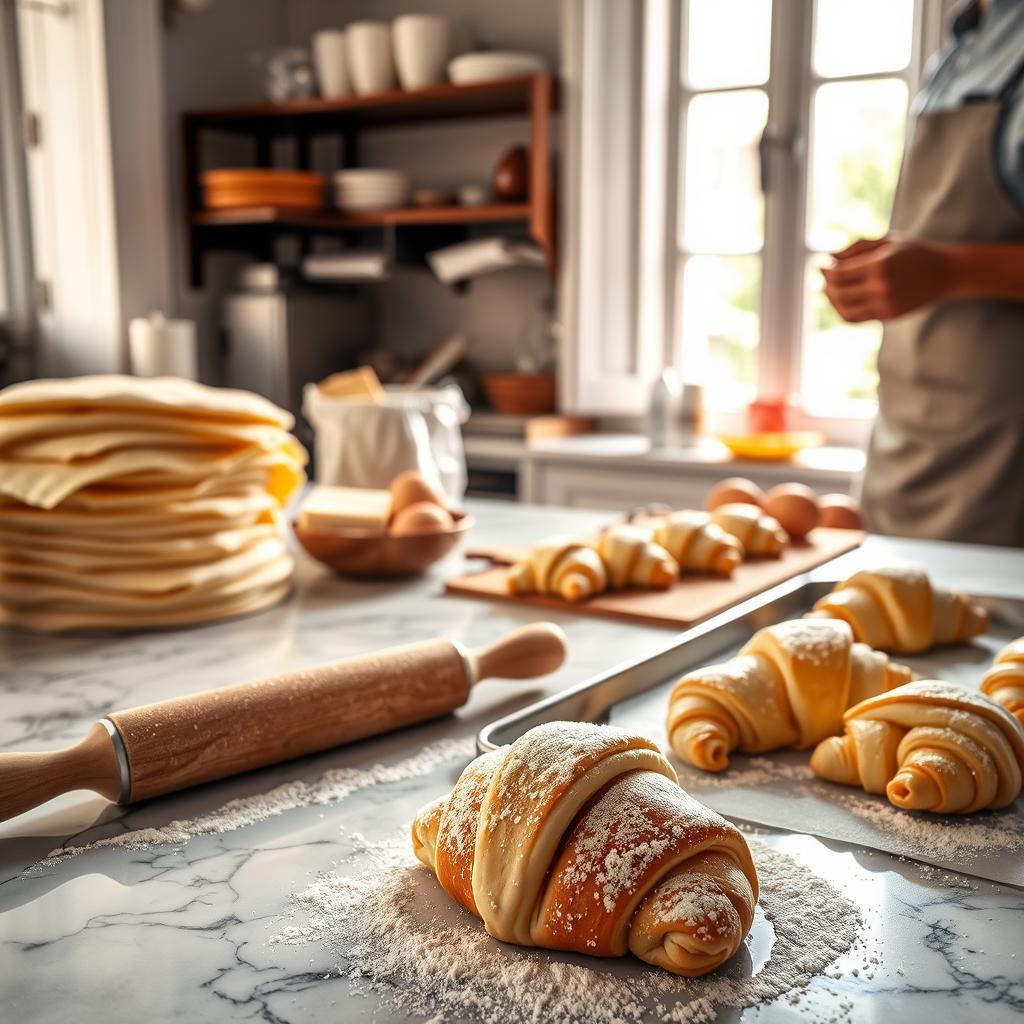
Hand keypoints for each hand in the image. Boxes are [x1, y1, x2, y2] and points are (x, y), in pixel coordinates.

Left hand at [820, 237, 955, 322]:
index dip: (825, 270)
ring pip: (843, 310)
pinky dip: (843, 309)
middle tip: (824, 276)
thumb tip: (828, 259)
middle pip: (837, 293)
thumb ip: (855, 248)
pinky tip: (844, 298)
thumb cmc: (914, 252)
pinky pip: (855, 318)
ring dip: (832, 300)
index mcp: (879, 266)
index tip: (821, 264)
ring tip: (832, 289)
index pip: (838, 274)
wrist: (946, 273)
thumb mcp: (887, 242)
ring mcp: (884, 305)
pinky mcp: (888, 316)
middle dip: (826, 284)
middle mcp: (880, 288)